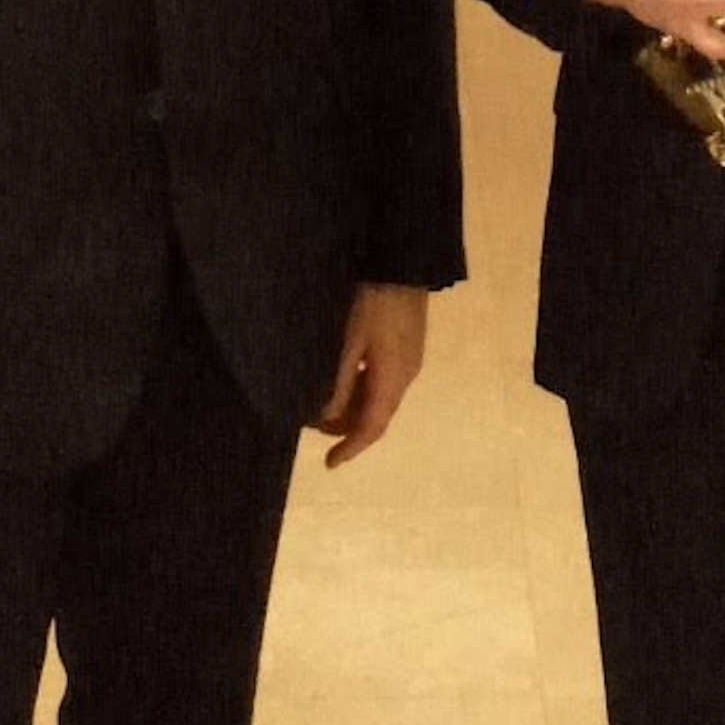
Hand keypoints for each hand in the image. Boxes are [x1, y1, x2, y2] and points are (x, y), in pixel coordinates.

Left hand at [316, 283, 428, 469]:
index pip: (372, 427)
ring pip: (380, 397)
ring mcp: (409, 359)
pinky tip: (343, 378)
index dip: (351, 448)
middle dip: (348, 427)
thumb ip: (338, 382)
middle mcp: (406, 375)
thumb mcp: (349, 342)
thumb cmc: (372, 301)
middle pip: (377, 414)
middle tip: (314, 425)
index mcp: (393, 378)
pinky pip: (383, 381)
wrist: (404, 261)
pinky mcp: (407, 345)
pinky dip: (362, 390)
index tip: (329, 464)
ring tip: (323, 403)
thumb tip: (327, 418)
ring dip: (354, 407)